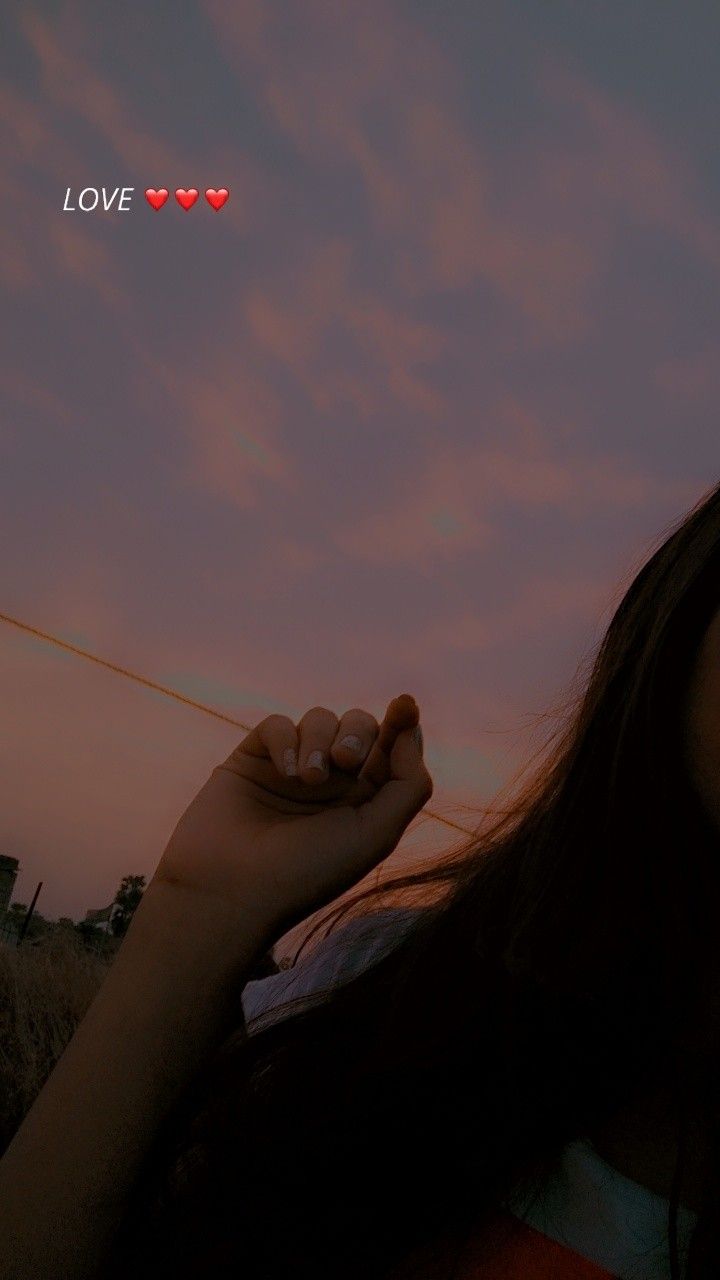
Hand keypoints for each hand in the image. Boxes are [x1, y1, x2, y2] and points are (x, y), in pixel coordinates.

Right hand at [149, 694, 432, 952]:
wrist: (233, 890)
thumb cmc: (309, 871)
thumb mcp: (376, 834)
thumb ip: (407, 784)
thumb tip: (413, 730)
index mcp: (364, 801)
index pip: (390, 749)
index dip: (402, 723)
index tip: (405, 706)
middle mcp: (331, 782)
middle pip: (359, 726)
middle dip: (357, 733)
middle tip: (344, 761)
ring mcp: (291, 768)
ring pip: (319, 719)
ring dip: (320, 740)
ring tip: (307, 778)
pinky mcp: (252, 759)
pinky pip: (277, 725)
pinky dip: (285, 740)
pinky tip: (284, 772)